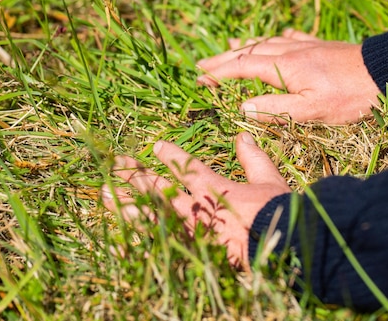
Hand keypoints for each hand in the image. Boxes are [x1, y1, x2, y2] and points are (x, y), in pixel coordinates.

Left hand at [101, 132, 290, 268]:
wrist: (284, 248)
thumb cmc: (277, 212)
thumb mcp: (269, 179)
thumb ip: (253, 157)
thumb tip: (241, 134)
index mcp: (216, 188)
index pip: (187, 167)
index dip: (170, 155)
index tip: (156, 147)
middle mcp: (196, 208)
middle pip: (158, 188)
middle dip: (135, 174)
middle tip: (115, 164)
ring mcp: (190, 232)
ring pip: (149, 215)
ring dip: (126, 202)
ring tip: (102, 193)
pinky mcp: (190, 252)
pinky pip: (157, 245)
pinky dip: (135, 239)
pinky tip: (115, 236)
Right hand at [196, 29, 380, 123]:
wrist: (387, 70)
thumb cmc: (351, 96)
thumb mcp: (312, 110)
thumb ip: (275, 109)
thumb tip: (243, 107)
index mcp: (284, 67)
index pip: (242, 68)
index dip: (219, 74)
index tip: (200, 80)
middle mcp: (290, 51)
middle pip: (249, 52)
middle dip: (224, 59)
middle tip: (202, 64)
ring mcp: (306, 46)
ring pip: (268, 43)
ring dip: (245, 47)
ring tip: (229, 48)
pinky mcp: (322, 46)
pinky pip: (292, 38)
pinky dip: (278, 39)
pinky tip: (279, 37)